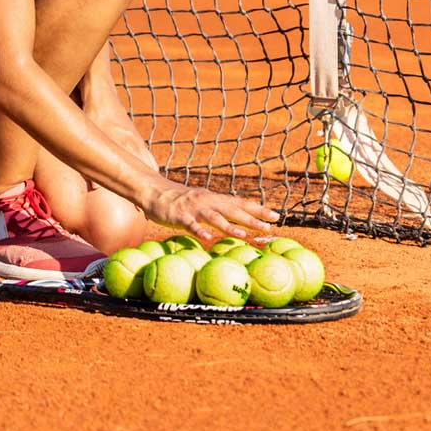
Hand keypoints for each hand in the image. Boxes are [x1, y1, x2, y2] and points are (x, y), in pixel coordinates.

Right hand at [143, 180, 278, 245]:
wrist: (154, 191)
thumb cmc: (180, 201)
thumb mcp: (203, 202)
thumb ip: (218, 211)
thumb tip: (237, 221)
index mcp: (216, 199)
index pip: (241, 204)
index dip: (259, 210)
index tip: (276, 216)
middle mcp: (208, 201)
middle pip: (234, 210)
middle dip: (252, 219)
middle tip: (270, 227)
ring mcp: (195, 208)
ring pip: (215, 217)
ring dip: (230, 226)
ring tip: (244, 235)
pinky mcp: (180, 216)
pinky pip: (191, 225)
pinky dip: (199, 231)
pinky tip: (207, 239)